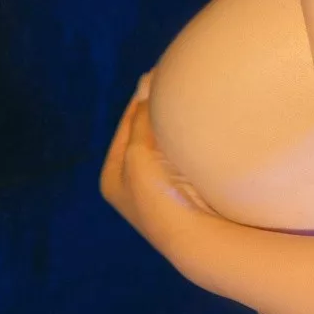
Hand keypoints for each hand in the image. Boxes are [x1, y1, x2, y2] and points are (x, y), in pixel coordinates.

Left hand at [99, 72, 221, 261]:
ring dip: (177, 127)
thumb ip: (141, 118)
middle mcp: (131, 186)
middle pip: (145, 135)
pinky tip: (202, 128)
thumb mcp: (137, 152)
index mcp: (112, 177)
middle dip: (160, 112)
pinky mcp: (185, 195)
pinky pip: (184, 157)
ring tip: (190, 100)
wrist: (192, 237)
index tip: (157, 75)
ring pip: (166, 145)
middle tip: (175, 82)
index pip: (126, 125)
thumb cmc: (157, 196)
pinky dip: (190, 142)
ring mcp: (159, 191)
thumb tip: (147, 82)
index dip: (142, 100)